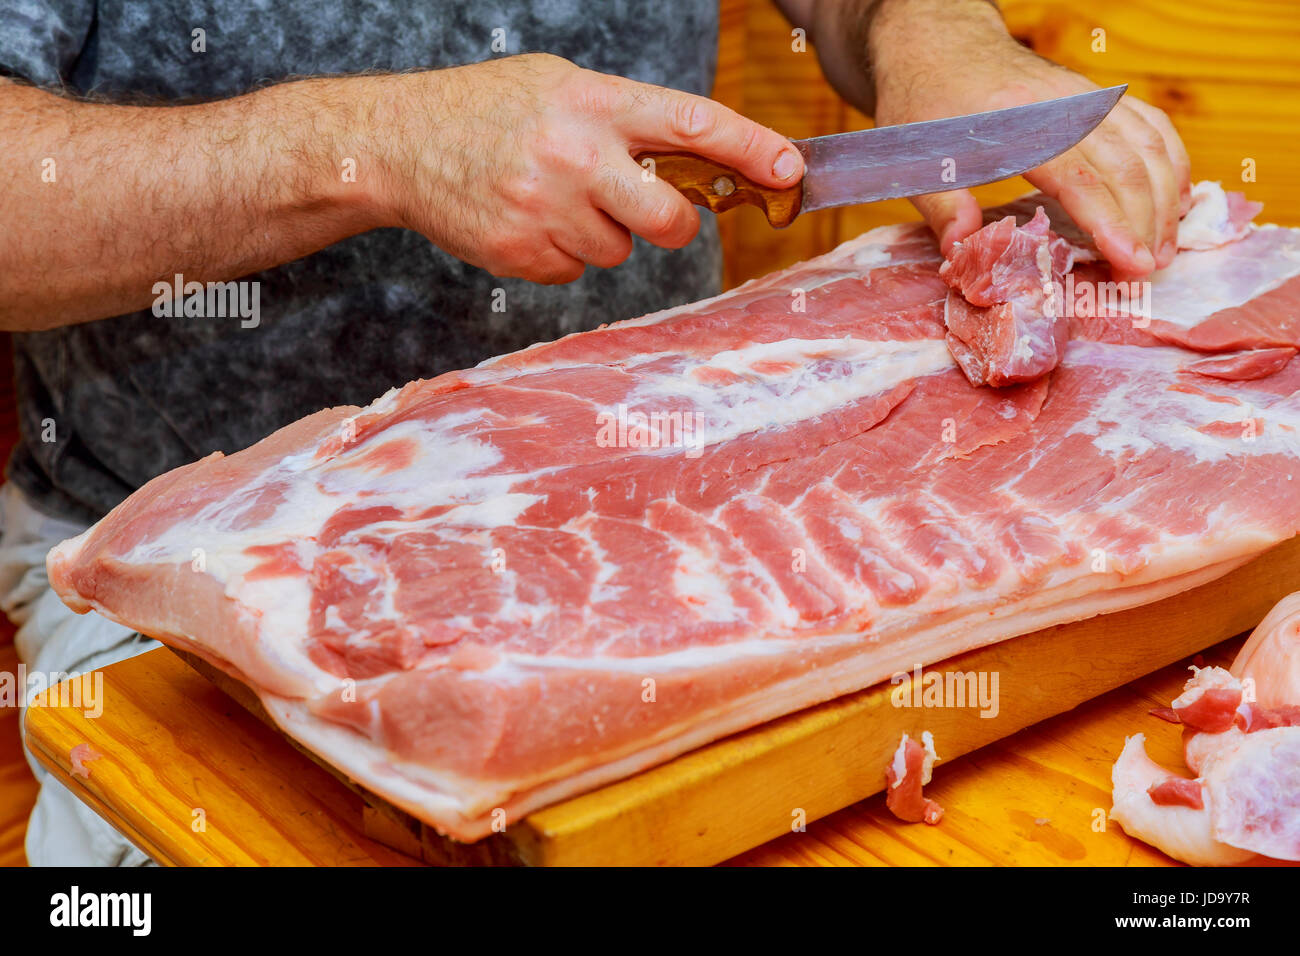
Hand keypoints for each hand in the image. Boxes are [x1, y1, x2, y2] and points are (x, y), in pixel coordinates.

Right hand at [366, 53, 803, 283]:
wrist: (400, 143)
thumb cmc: (490, 109)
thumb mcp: (562, 86)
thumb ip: (626, 121)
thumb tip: (698, 165)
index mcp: (594, 102)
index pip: (692, 125)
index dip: (751, 149)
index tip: (792, 170)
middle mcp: (575, 155)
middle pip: (669, 219)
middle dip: (675, 225)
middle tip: (655, 213)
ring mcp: (546, 209)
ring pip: (618, 252)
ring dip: (601, 234)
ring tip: (553, 198)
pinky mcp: (522, 252)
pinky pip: (574, 271)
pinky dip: (560, 253)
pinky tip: (527, 220)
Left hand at [872, 22, 1189, 275]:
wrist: (940, 47)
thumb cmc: (925, 108)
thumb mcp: (916, 160)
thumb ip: (941, 207)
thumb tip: (961, 252)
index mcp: (1018, 123)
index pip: (1079, 176)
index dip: (1109, 222)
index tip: (1128, 262)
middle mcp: (1064, 105)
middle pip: (1126, 165)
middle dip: (1145, 222)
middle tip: (1148, 272)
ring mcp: (1086, 98)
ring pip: (1148, 145)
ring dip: (1165, 198)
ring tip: (1164, 250)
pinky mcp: (1096, 98)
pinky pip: (1150, 126)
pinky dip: (1172, 162)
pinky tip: (1176, 199)